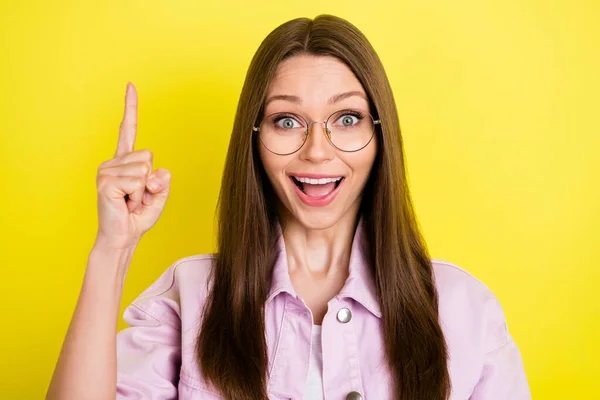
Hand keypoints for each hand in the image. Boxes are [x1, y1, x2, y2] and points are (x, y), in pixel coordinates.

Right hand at [94, 82, 170, 249]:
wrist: (122, 237)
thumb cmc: (137, 216)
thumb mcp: (159, 196)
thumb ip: (162, 181)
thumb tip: (156, 172)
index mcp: (125, 161)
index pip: (128, 129)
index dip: (130, 108)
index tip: (130, 85)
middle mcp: (113, 162)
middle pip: (148, 155)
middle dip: (151, 180)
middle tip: (137, 197)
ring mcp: (106, 170)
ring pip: (144, 169)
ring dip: (144, 190)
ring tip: (130, 201)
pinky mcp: (105, 182)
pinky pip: (137, 181)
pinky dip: (138, 195)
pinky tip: (125, 203)